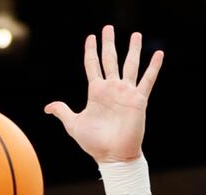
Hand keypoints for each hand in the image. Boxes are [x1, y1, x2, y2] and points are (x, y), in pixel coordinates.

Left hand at [45, 25, 162, 164]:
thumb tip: (47, 107)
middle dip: (108, 43)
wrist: (113, 156)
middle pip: (110, 59)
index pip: (93, 65)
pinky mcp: (138, 100)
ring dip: (133, 49)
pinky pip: (147, 80)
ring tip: (135, 34)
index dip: (91, 51)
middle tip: (107, 28)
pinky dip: (153, 67)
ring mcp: (125, 93)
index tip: (91, 37)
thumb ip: (63, 112)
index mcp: (96, 92)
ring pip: (130, 65)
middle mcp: (111, 88)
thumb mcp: (74, 125)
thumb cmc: (94, 143)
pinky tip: (158, 54)